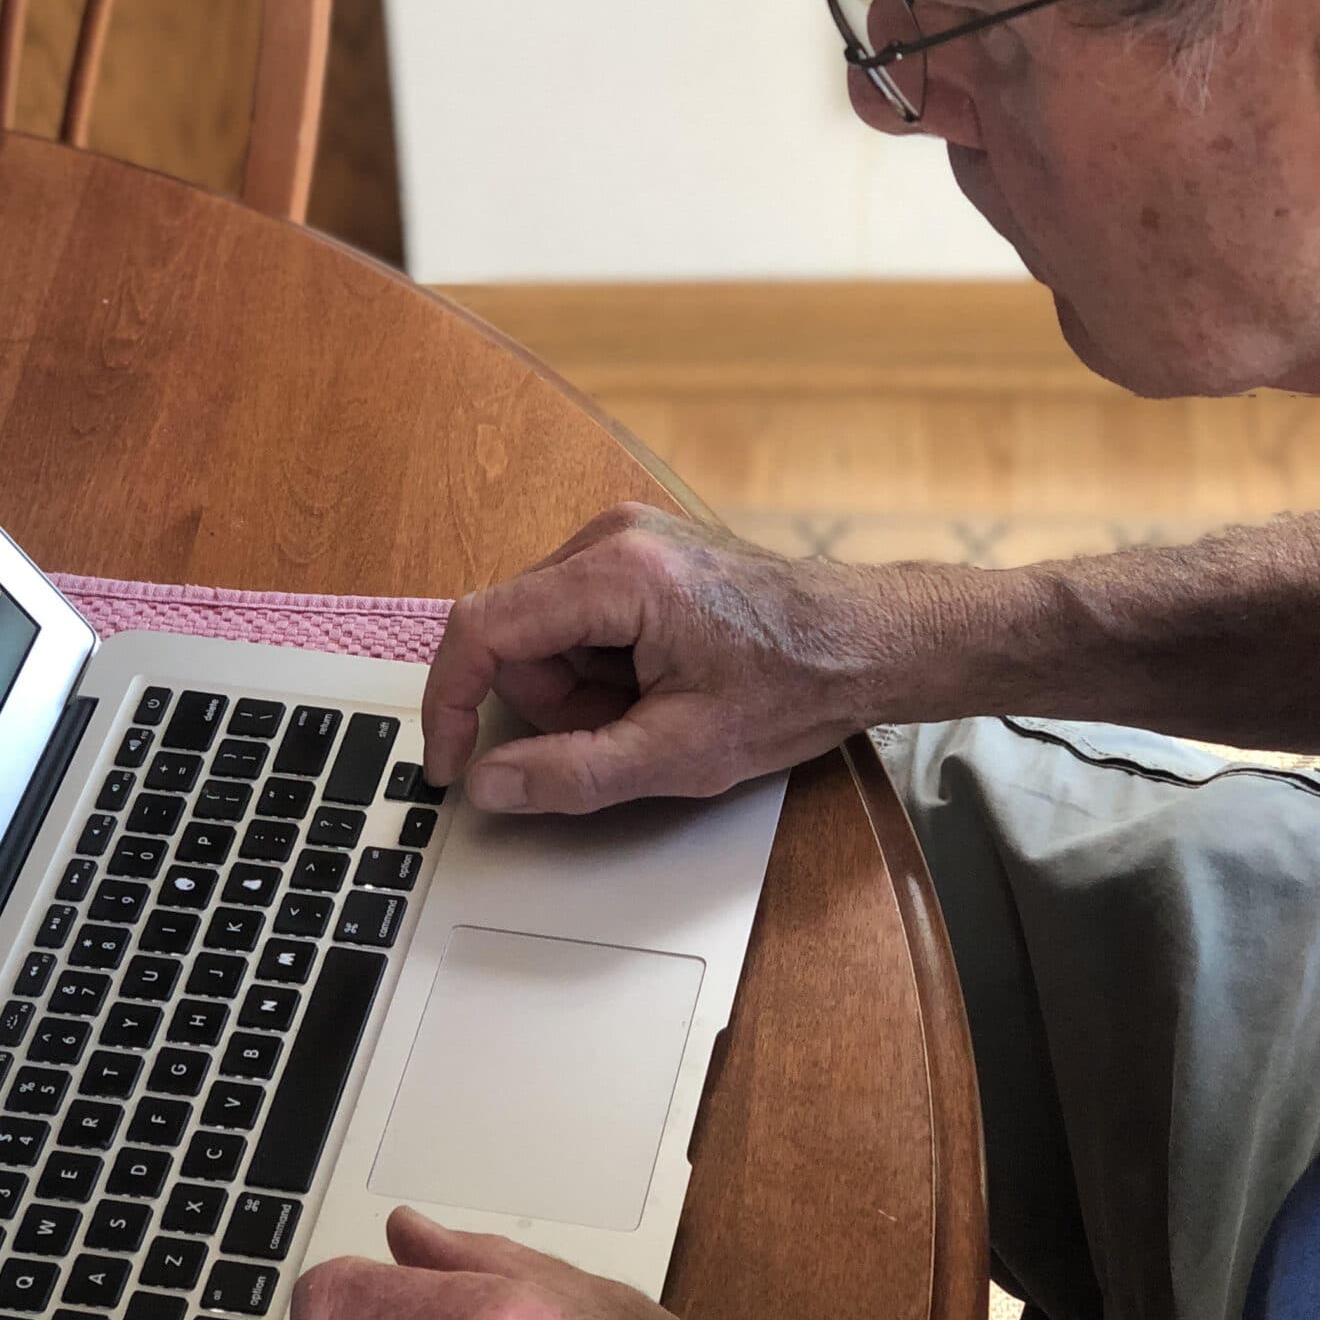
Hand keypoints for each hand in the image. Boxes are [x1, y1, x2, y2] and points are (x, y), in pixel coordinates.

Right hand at [420, 504, 927, 813]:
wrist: (869, 640)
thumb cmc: (795, 684)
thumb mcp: (682, 753)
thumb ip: (574, 773)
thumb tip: (490, 784)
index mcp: (616, 574)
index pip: (480, 630)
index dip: (450, 705)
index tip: (451, 765)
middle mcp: (609, 536)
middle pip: (512, 635)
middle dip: (552, 702)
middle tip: (627, 731)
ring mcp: (624, 537)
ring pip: (541, 632)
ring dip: (580, 687)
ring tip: (657, 705)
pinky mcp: (637, 551)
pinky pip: (575, 618)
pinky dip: (602, 665)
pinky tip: (660, 680)